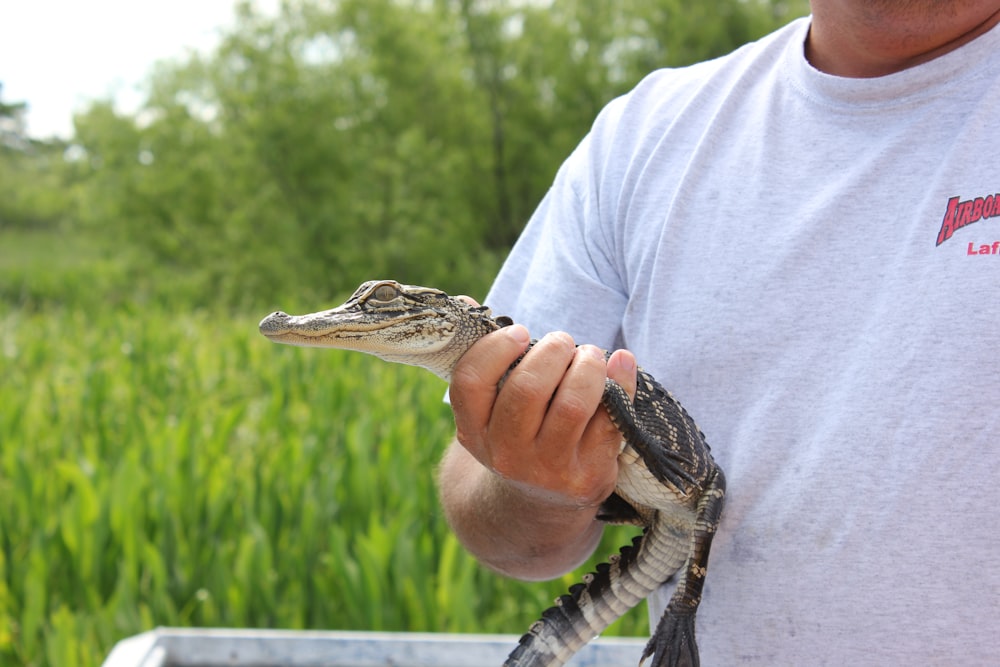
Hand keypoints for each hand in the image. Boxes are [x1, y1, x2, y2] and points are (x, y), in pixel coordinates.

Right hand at [449, 317, 637, 512]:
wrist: (539, 506)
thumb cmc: (518, 434)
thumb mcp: (490, 409)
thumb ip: (482, 359)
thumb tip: (462, 302)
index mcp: (474, 433)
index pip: (471, 382)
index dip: (496, 348)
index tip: (519, 332)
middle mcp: (506, 455)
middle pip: (527, 388)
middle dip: (552, 351)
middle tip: (563, 342)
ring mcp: (548, 471)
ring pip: (571, 403)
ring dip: (587, 365)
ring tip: (590, 355)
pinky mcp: (587, 477)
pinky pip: (609, 420)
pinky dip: (620, 382)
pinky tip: (620, 364)